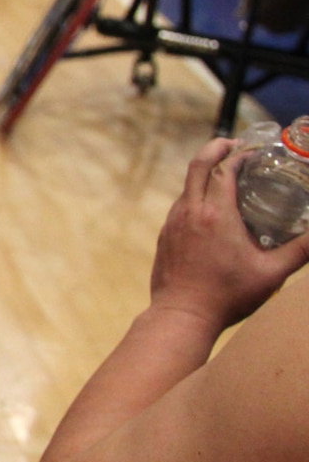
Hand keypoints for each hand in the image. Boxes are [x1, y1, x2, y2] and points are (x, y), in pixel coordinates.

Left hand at [150, 139, 308, 331]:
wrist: (181, 316)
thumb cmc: (227, 296)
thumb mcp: (272, 273)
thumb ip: (301, 250)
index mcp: (215, 214)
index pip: (223, 169)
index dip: (238, 155)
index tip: (254, 152)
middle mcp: (190, 212)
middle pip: (198, 166)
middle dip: (216, 149)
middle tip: (234, 145)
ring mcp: (173, 223)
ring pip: (187, 186)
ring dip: (205, 174)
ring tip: (227, 178)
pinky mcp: (165, 236)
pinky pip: (180, 206)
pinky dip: (196, 196)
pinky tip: (212, 209)